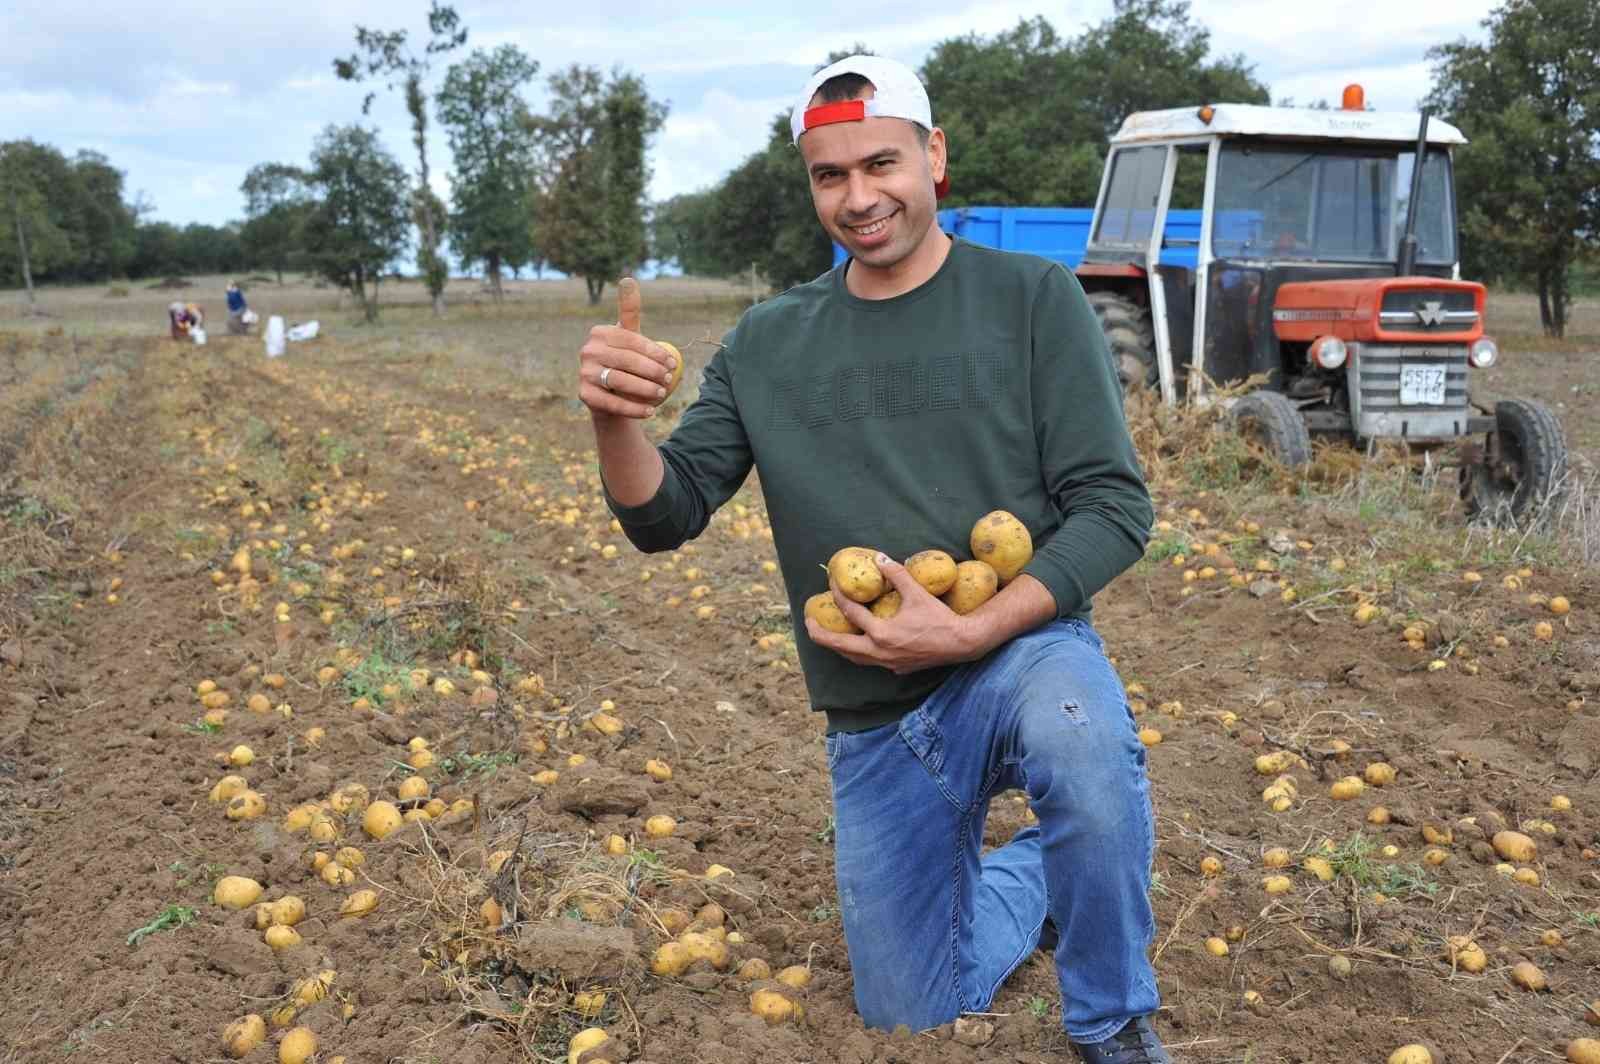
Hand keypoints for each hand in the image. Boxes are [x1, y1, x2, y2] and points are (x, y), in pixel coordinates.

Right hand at [578, 277, 679, 420]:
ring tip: (662, 394)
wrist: (609, 395)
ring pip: (621, 381)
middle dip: (653, 371)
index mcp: (600, 332)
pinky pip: (612, 402)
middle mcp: (587, 350)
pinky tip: (650, 411)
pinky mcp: (584, 395)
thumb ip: (629, 311)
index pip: (633, 341)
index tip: (673, 363)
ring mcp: (584, 372)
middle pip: (628, 361)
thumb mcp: (628, 336)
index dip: (655, 352)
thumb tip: (627, 278)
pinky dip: (633, 408)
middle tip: (669, 379)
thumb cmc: (624, 361)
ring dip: (646, 389)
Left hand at [805, 554, 981, 674]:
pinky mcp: (897, 669)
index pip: (852, 613)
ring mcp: (888, 663)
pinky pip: (870, 662)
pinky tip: (859, 646)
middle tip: (808, 622)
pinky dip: (859, 653)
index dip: (839, 597)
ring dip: (838, 647)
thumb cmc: (940, 618)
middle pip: (840, 646)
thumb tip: (879, 558)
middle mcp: (879, 652)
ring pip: (854, 658)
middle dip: (821, 634)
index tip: (831, 585)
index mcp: (881, 633)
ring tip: (827, 636)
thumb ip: (896, 574)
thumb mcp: (917, 593)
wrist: (962, 643)